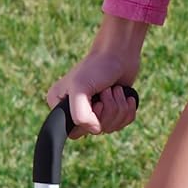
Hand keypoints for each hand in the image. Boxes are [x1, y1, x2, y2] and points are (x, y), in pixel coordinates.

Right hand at [46, 16, 146, 138]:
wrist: (118, 54)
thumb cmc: (96, 68)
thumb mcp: (80, 88)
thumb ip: (80, 115)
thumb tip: (95, 130)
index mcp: (60, 106)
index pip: (75, 133)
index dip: (90, 121)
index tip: (96, 102)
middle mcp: (75, 111)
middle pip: (97, 131)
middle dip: (109, 111)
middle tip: (106, 91)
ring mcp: (95, 112)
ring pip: (112, 128)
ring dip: (119, 108)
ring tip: (115, 90)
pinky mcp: (112, 111)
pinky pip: (124, 124)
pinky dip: (128, 109)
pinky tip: (124, 95)